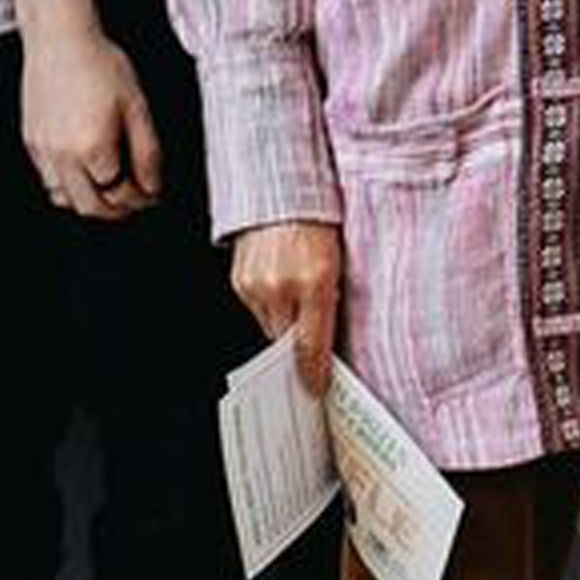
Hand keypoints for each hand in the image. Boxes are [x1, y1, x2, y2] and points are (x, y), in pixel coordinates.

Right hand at [22, 27, 162, 220]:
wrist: (60, 40)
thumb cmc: (98, 64)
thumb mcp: (137, 106)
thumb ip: (147, 151)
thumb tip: (153, 183)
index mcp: (93, 148)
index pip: (121, 194)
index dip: (142, 198)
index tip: (153, 193)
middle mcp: (63, 155)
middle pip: (92, 207)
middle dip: (119, 210)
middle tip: (136, 199)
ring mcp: (43, 151)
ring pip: (66, 200)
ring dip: (91, 202)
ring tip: (111, 190)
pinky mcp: (31, 142)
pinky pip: (48, 181)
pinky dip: (69, 187)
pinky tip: (84, 173)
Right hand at [231, 223, 344, 393]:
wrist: (280, 191)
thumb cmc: (319, 222)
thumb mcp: (339, 262)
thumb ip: (333, 300)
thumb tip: (329, 339)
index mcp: (316, 281)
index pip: (311, 345)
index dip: (314, 373)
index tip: (316, 389)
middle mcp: (283, 286)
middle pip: (287, 342)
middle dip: (297, 353)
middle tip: (309, 362)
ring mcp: (257, 284)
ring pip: (270, 327)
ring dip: (283, 329)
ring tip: (297, 316)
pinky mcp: (240, 280)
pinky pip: (256, 309)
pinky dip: (270, 309)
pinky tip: (281, 294)